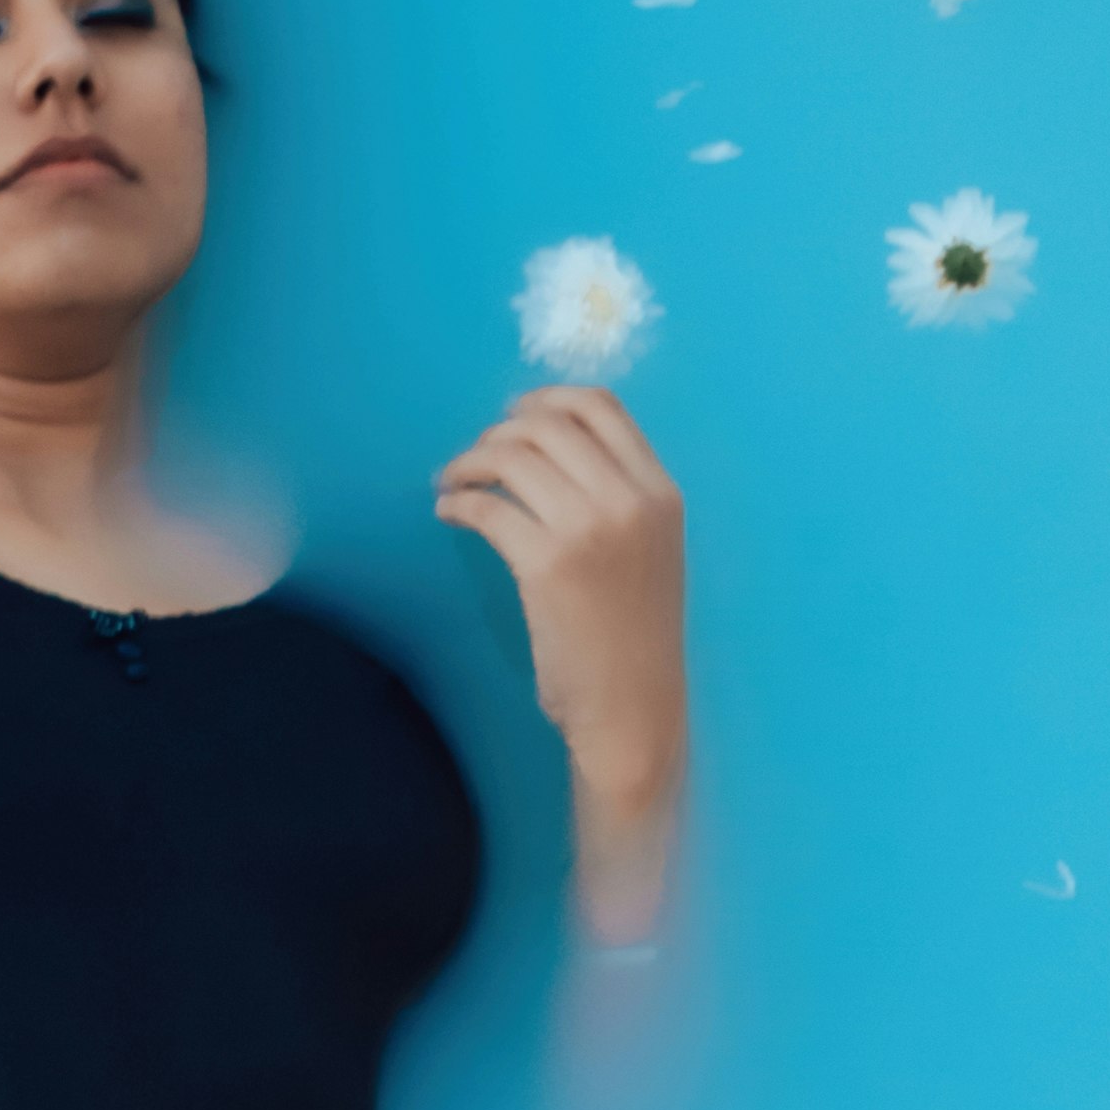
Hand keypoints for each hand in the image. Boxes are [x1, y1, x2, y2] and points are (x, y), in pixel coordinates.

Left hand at [433, 385, 689, 941]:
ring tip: (452, 484)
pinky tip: (449, 514)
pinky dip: (459, 502)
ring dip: (469, 463)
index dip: (546, 398)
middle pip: (547, 423)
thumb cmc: (634, 640)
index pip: (601, 406)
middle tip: (471, 459)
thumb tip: (547, 454)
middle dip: (497, 432)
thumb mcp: (649, 554)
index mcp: (660, 491)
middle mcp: (630, 499)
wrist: (633, 711)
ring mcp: (589, 528)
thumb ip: (618, 500)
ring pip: (512, 456)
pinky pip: (487, 508)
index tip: (511, 416)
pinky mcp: (547, 564)